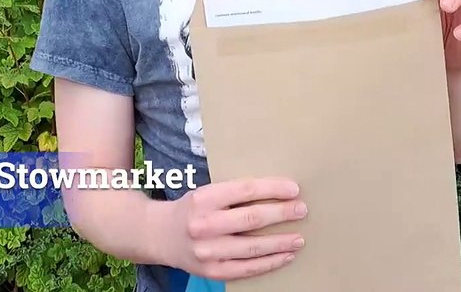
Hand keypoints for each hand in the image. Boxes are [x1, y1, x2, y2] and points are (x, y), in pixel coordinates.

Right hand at [158, 177, 306, 280]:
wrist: (159, 235)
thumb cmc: (191, 210)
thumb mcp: (206, 193)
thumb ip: (234, 194)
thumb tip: (276, 193)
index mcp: (204, 199)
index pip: (245, 190)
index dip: (273, 189)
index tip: (294, 189)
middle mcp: (204, 225)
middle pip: (252, 218)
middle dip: (281, 214)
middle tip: (301, 210)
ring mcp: (208, 251)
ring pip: (253, 247)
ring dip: (280, 242)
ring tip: (299, 238)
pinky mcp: (213, 271)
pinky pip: (247, 268)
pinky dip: (270, 263)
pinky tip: (285, 256)